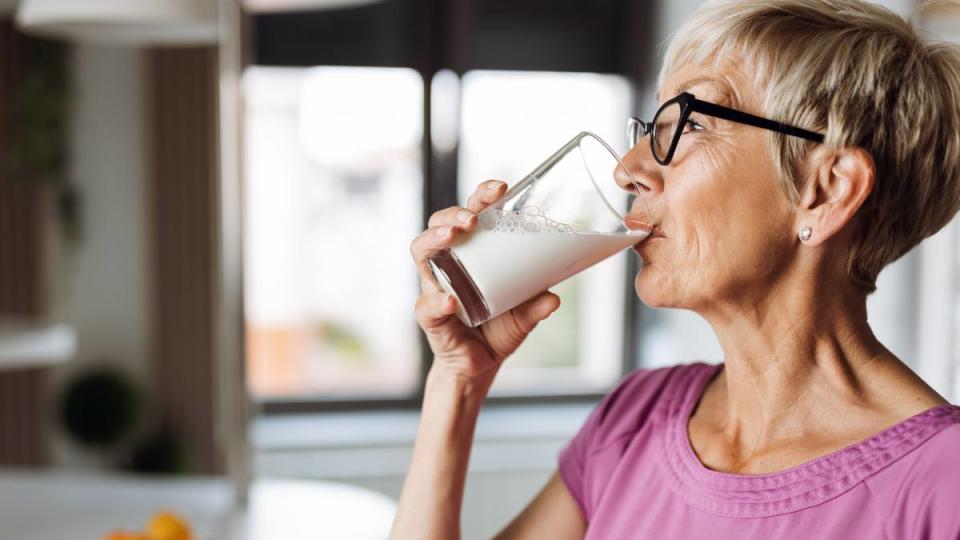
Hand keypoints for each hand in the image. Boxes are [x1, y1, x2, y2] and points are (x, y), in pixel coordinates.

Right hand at [410, 180, 560, 382]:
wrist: (479, 367)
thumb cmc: (498, 329)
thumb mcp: (525, 315)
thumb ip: (536, 306)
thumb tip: (554, 298)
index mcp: (471, 254)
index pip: (470, 214)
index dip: (481, 196)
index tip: (501, 188)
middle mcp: (448, 263)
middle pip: (439, 224)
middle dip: (453, 214)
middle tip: (473, 218)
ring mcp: (434, 287)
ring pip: (421, 252)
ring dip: (435, 239)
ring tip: (453, 236)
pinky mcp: (430, 316)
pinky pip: (426, 304)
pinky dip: (438, 301)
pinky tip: (451, 300)